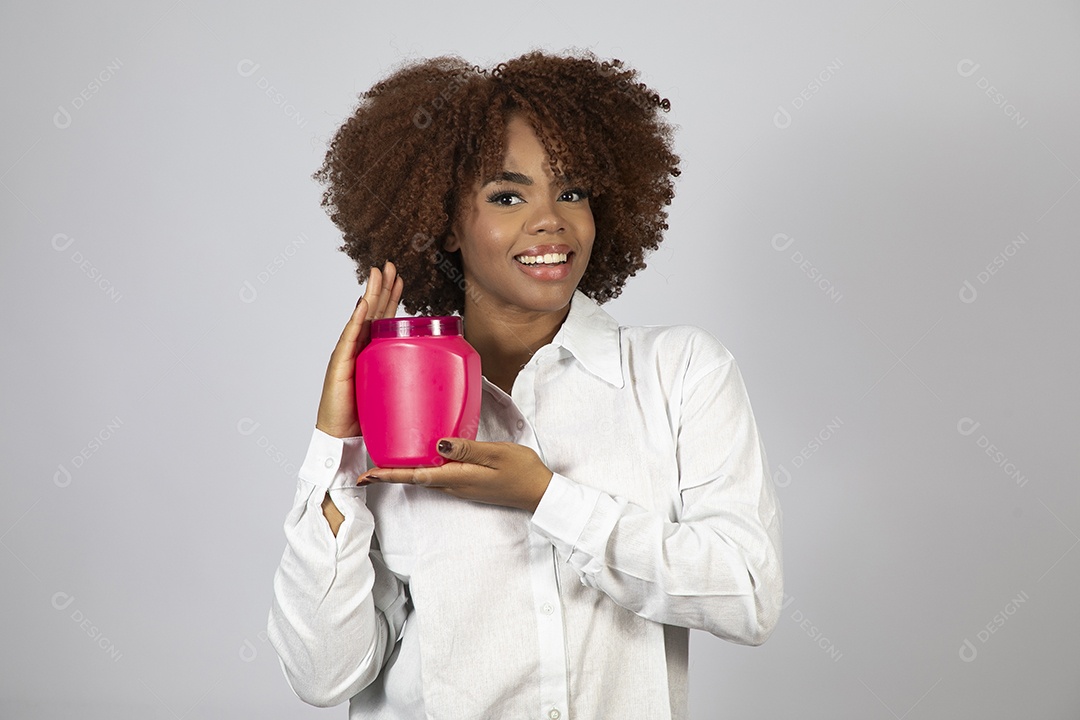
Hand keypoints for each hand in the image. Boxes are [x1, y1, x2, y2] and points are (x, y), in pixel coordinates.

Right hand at [315, 261, 402, 438]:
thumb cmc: (366, 418)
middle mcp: (358, 349)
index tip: (400, 278)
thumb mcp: (393, 393)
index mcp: (371, 352)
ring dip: (371, 294)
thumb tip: (439, 380)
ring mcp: (347, 354)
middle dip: (382, 287)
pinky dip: (357, 320)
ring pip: (362, 318)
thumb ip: (407, 380)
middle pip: (372, 311)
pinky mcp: (340, 365)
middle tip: (391, 265)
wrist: (342, 439)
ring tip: (378, 274)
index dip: (390, 298)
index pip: (382, 319)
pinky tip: (363, 303)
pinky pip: (350, 338)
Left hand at [359, 438, 553, 512]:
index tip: (366, 475)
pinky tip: (419, 461)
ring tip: (383, 464)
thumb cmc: (522, 470)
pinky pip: (436, 477)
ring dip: (402, 474)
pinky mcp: (467, 483)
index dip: (388, 475)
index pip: (415, 476)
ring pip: (424, 479)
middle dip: (388, 475)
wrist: (539, 492)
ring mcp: (460, 486)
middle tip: (364, 470)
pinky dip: (420, 471)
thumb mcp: (496, 454)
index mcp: (457, 477)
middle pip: (413, 480)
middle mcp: (454, 485)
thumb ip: (466, 449)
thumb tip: (437, 443)